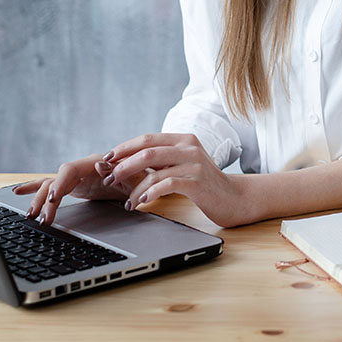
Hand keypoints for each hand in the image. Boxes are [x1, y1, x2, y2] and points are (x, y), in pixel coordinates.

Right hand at [12, 153, 137, 225]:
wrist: (145, 175)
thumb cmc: (142, 173)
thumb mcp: (137, 174)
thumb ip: (121, 170)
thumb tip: (102, 166)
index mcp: (95, 162)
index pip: (70, 170)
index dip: (59, 183)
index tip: (53, 198)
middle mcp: (82, 167)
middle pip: (55, 180)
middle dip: (45, 198)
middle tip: (39, 217)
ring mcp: (77, 177)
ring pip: (50, 186)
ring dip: (39, 200)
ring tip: (30, 216)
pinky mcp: (75, 186)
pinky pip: (52, 186)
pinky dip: (35, 188)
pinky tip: (18, 191)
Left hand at [101, 133, 254, 227]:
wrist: (234, 198)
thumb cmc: (204, 183)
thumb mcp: (183, 165)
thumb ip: (163, 160)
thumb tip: (127, 162)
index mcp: (183, 139)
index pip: (147, 139)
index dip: (124, 148)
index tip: (107, 159)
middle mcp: (188, 147)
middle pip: (147, 151)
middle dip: (123, 166)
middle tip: (109, 179)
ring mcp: (194, 163)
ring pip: (154, 170)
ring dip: (135, 187)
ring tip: (126, 201)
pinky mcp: (197, 181)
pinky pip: (167, 185)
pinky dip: (150, 193)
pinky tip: (142, 202)